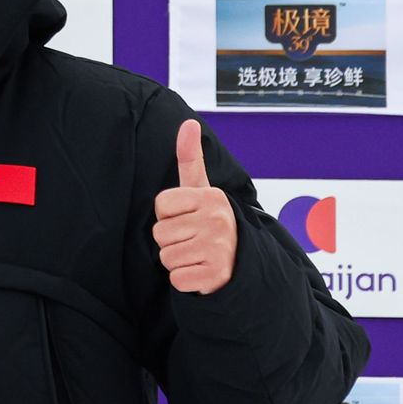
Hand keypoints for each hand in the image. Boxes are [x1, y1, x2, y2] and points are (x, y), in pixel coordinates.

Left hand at [153, 119, 237, 294]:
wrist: (242, 266)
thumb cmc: (211, 224)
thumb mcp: (202, 190)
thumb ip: (190, 158)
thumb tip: (187, 123)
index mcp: (212, 197)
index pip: (160, 206)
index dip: (169, 216)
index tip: (189, 218)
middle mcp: (218, 220)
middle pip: (160, 233)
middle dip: (172, 240)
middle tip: (195, 240)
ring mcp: (219, 249)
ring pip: (166, 257)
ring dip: (178, 261)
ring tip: (199, 255)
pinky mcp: (217, 276)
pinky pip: (176, 279)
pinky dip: (185, 280)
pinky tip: (203, 273)